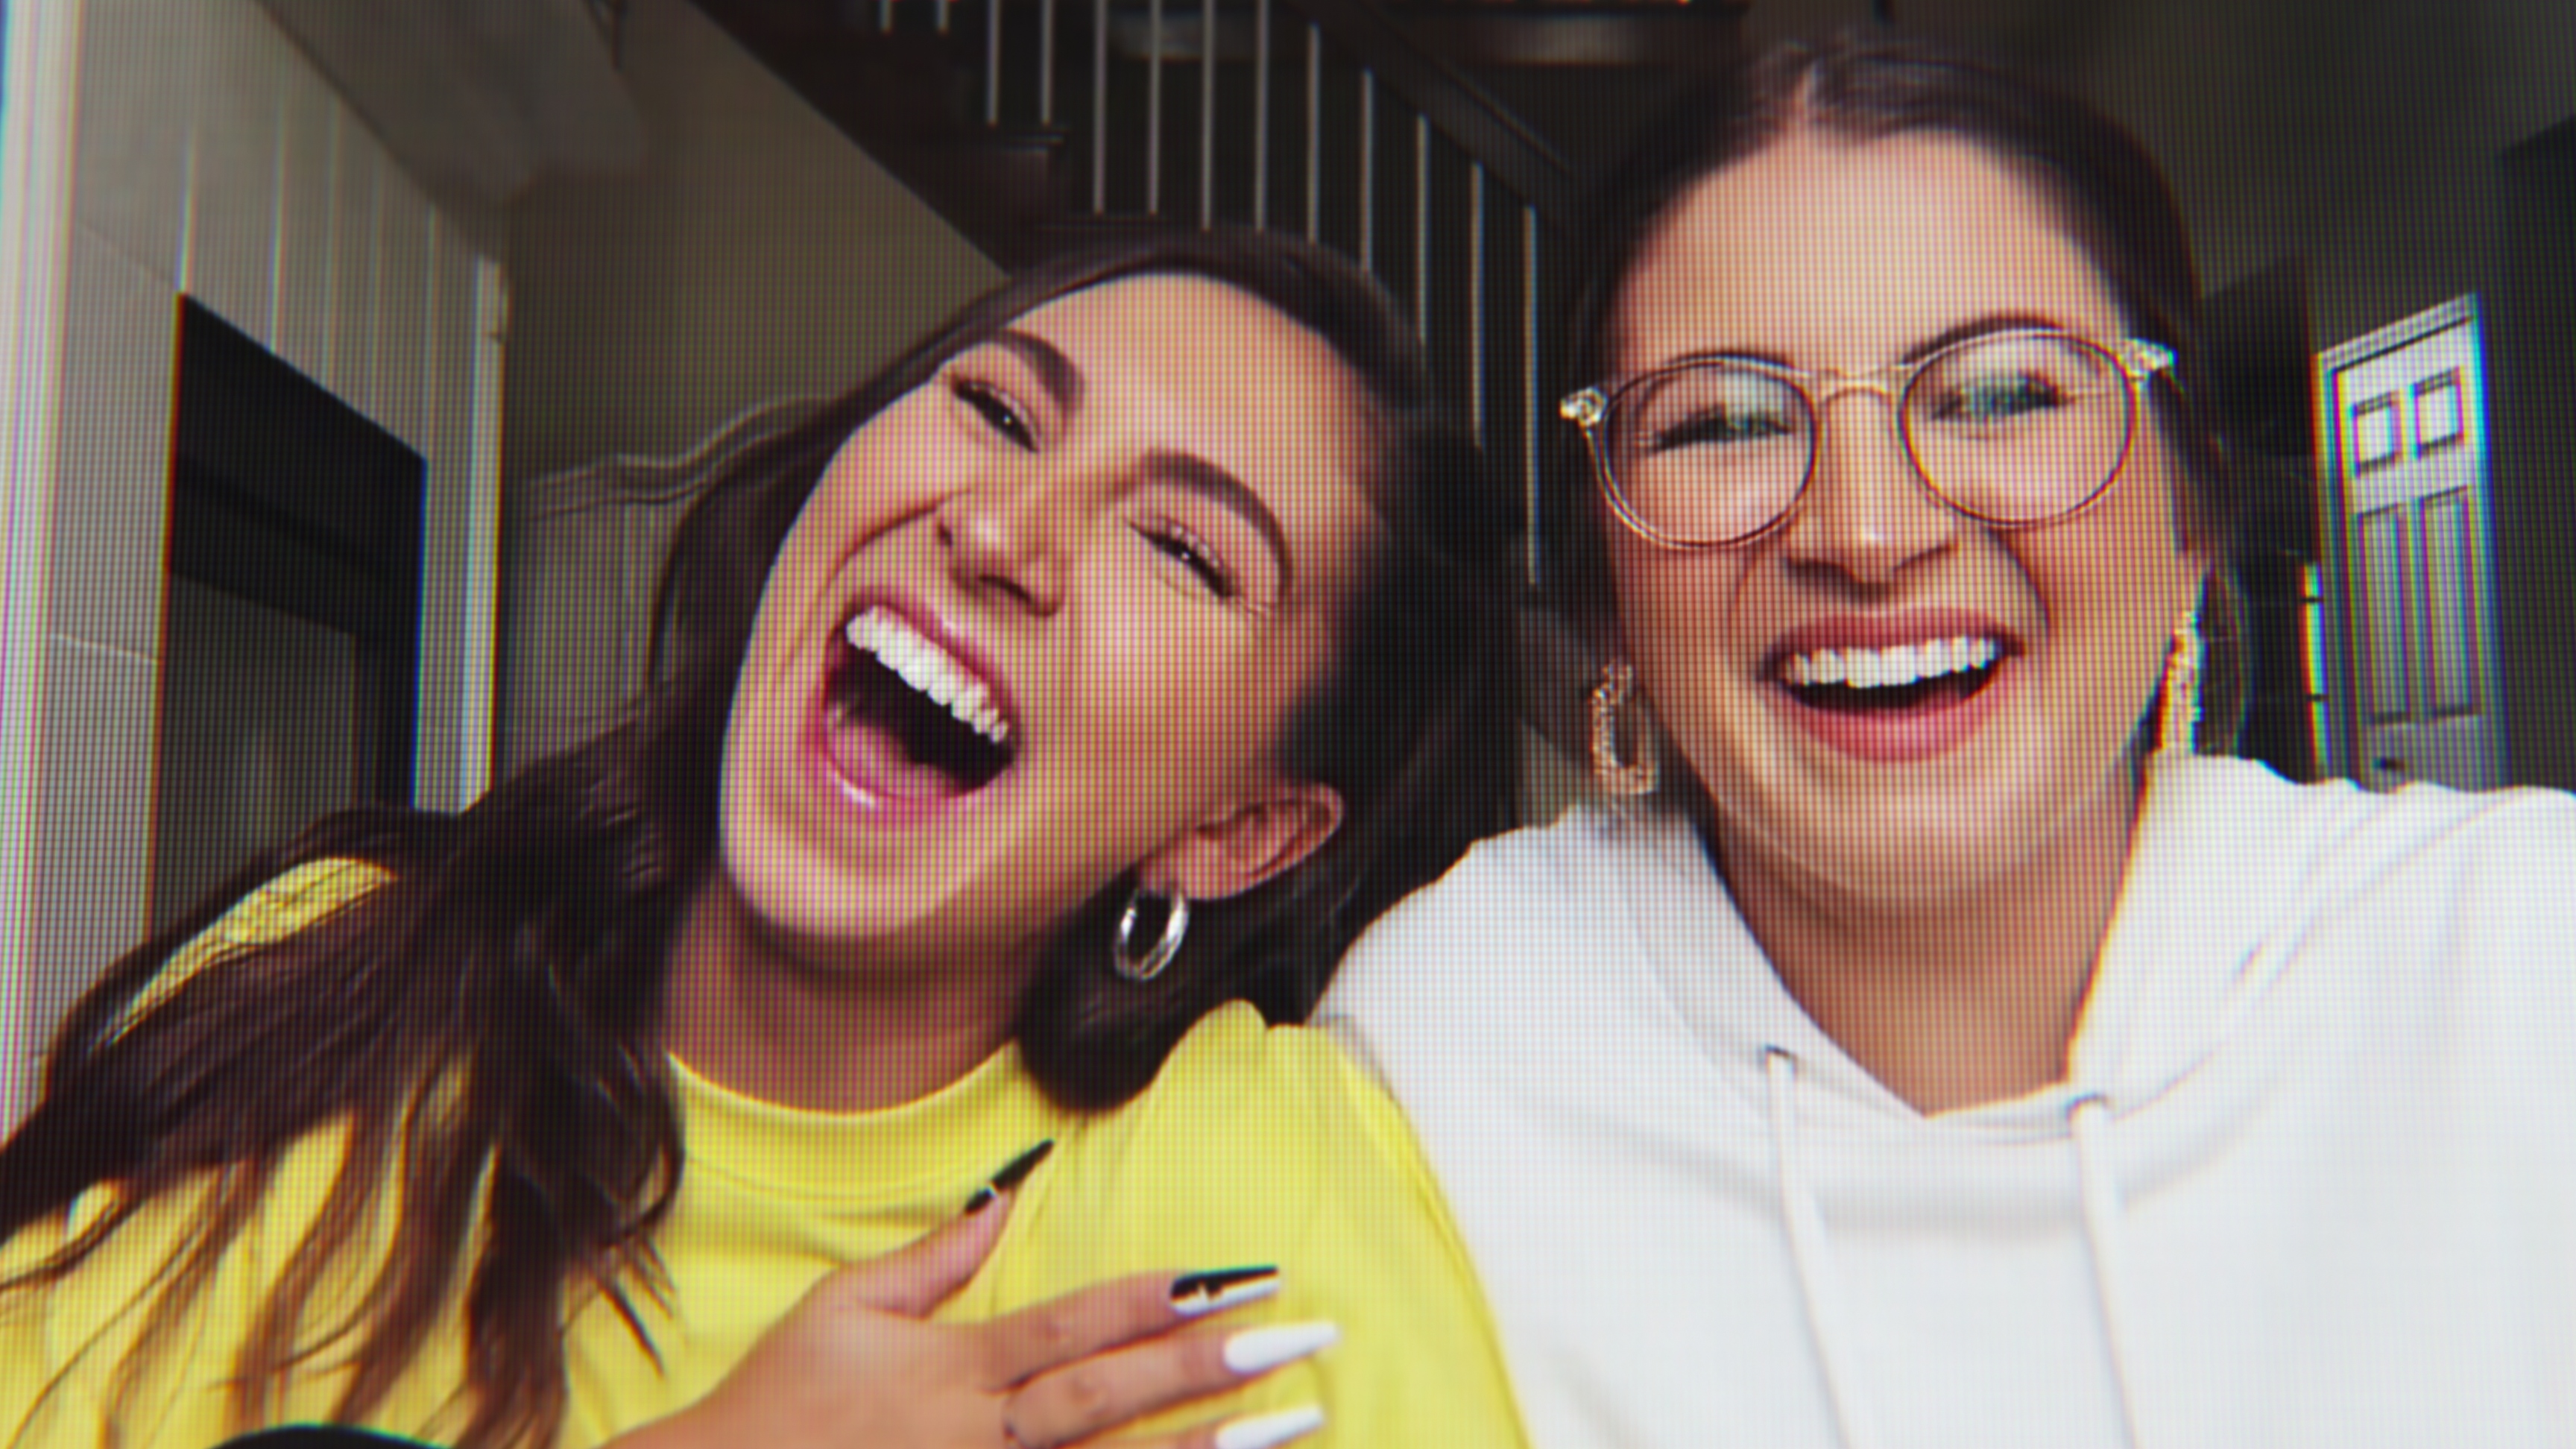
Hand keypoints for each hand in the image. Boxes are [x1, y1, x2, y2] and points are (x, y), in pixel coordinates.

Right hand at [614, 1187, 1331, 1448]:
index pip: (1074, 1325)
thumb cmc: (780, 1401)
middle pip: (1112, 1397)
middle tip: (1298, 1338)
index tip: (1229, 1277)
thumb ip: (930, 1259)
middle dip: (1209, 1367)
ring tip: (1291, 1428)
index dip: (1154, 1300)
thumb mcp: (841, 1309)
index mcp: (956, 1368)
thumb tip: (1002, 1194)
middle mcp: (984, 1435)